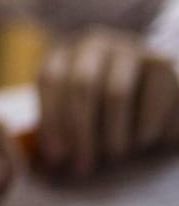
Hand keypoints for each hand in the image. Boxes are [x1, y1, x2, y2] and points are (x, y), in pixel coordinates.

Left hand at [36, 28, 178, 180]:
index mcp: (66, 51)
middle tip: (84, 163)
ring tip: (115, 153)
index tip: (56, 155)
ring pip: (115, 95)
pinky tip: (142, 140)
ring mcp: (130, 48)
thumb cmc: (112, 111)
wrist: (162, 98)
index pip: (50, 79)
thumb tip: (44, 158)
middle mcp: (95, 42)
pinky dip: (143, 130)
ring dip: (113, 133)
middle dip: (80, 131)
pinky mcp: (162, 64)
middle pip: (81, 86)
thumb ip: (61, 127)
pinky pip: (150, 103)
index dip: (51, 120)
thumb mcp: (82, 113)